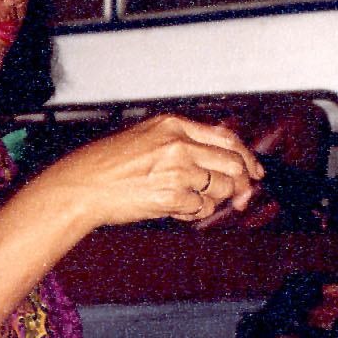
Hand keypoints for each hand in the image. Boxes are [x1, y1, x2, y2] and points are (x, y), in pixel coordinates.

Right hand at [39, 114, 263, 228]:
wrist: (82, 186)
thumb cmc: (107, 164)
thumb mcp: (147, 137)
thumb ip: (183, 142)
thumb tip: (219, 158)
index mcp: (173, 125)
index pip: (227, 138)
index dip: (247, 158)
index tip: (255, 172)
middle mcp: (178, 144)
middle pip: (233, 163)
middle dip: (242, 184)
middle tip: (240, 198)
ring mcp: (176, 170)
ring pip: (221, 188)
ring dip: (213, 200)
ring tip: (189, 200)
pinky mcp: (171, 196)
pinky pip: (202, 208)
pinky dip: (195, 212)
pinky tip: (176, 208)